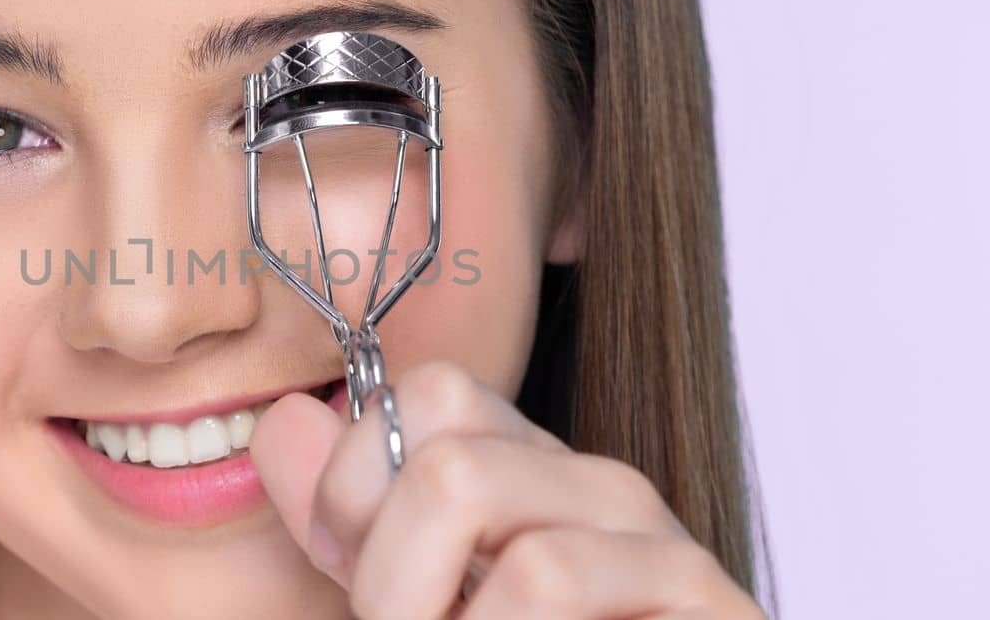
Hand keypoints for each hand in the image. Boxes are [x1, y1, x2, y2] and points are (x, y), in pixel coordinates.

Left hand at [250, 361, 763, 618]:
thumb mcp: (414, 597)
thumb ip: (354, 519)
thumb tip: (284, 418)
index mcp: (530, 476)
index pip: (430, 391)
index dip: (354, 484)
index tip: (348, 574)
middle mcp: (597, 489)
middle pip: (445, 457)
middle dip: (382, 572)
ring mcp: (657, 540)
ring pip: (482, 501)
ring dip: (421, 608)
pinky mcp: (705, 598)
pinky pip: (557, 576)